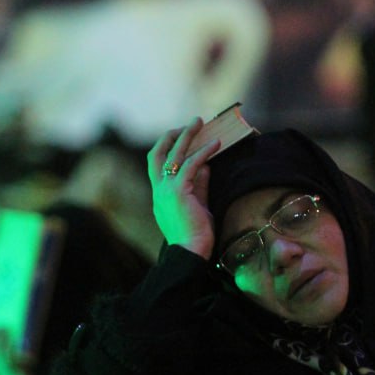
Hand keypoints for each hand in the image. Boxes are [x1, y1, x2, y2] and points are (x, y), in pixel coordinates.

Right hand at [148, 118, 221, 258]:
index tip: (181, 137)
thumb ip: (199, 185)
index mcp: (160, 196)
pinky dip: (203, 152)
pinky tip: (216, 144)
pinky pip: (191, 165)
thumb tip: (206, 166)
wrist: (190, 252)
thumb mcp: (198, 206)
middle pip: (158, 154)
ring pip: (173, 155)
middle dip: (172, 136)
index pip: (158, 166)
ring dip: (187, 135)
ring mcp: (165, 190)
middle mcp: (158, 191)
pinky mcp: (178, 192)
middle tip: (190, 123)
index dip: (168, 148)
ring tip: (199, 122)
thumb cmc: (196, 235)